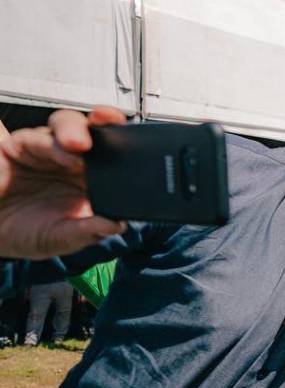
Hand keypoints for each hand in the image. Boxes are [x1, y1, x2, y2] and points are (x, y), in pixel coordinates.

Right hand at [0, 106, 125, 258]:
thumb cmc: (28, 232)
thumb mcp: (60, 239)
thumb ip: (86, 232)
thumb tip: (116, 225)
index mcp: (90, 179)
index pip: (115, 154)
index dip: (128, 144)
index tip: (142, 145)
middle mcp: (71, 160)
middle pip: (92, 131)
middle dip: (103, 128)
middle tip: (108, 136)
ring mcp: (45, 150)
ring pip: (65, 126)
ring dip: (75, 132)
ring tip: (78, 146)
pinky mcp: (18, 147)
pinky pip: (33, 138)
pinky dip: (48, 144)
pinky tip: (61, 155)